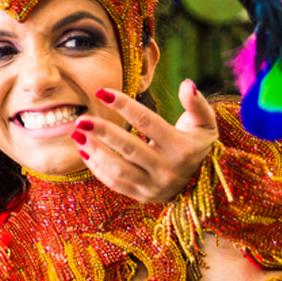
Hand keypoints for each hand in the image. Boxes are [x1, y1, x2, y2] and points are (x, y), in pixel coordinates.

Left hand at [72, 81, 216, 203]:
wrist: (203, 184)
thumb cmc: (198, 146)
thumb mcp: (205, 125)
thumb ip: (197, 104)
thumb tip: (186, 84)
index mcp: (181, 148)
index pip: (147, 122)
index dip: (124, 106)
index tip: (101, 92)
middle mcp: (167, 169)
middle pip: (129, 148)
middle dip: (103, 132)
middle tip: (81, 119)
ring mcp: (153, 185)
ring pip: (118, 170)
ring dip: (95, 151)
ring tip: (76, 134)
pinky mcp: (142, 196)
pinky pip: (114, 183)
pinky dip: (96, 168)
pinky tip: (84, 151)